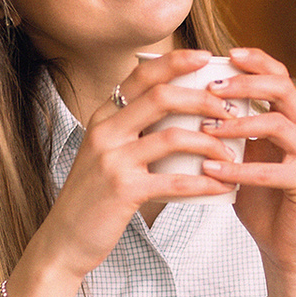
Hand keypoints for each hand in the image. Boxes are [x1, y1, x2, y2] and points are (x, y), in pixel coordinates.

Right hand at [36, 50, 239, 280]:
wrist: (64, 239)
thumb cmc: (95, 197)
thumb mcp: (107, 154)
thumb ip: (134, 132)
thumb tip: (183, 117)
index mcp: (102, 117)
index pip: (141, 75)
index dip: (176, 61)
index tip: (206, 57)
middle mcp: (105, 131)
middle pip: (161, 97)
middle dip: (204, 98)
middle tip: (231, 110)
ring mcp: (112, 160)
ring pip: (172, 136)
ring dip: (210, 143)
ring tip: (231, 153)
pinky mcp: (124, 190)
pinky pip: (175, 181)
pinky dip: (204, 182)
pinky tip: (222, 185)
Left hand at [199, 48, 295, 296]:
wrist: (285, 246)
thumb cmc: (260, 197)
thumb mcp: (242, 155)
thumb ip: (227, 128)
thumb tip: (184, 100)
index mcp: (294, 118)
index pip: (279, 76)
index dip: (254, 61)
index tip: (225, 55)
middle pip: (282, 89)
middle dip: (245, 83)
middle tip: (211, 88)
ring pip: (278, 124)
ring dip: (238, 123)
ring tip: (206, 127)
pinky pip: (273, 170)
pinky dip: (240, 168)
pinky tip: (212, 170)